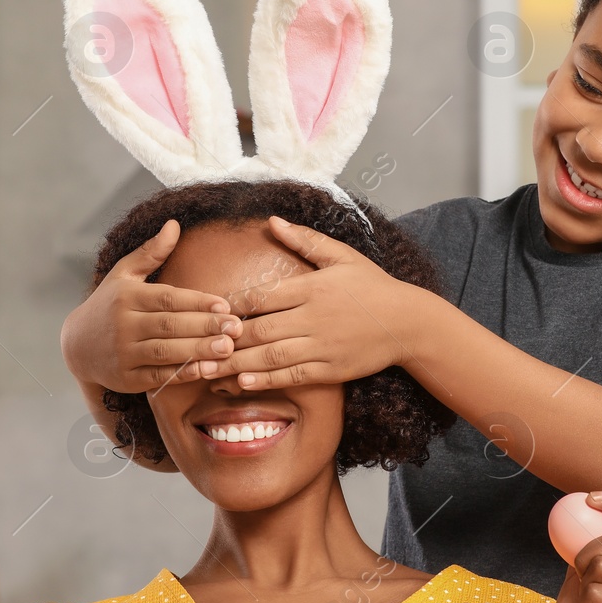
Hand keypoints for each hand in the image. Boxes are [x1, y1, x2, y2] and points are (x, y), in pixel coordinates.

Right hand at [60, 220, 244, 391]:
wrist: (76, 345)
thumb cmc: (108, 305)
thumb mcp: (123, 274)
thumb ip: (150, 252)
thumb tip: (175, 224)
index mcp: (126, 296)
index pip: (167, 298)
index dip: (197, 302)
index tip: (224, 305)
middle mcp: (123, 324)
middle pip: (170, 325)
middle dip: (205, 327)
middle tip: (236, 329)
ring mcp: (123, 353)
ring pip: (166, 351)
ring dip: (198, 350)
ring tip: (228, 349)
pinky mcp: (125, 378)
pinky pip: (158, 375)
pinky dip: (183, 373)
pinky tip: (207, 368)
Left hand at [207, 216, 419, 389]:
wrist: (407, 322)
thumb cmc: (372, 286)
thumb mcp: (342, 255)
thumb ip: (304, 240)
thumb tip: (272, 220)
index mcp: (312, 287)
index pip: (263, 296)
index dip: (232, 304)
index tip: (207, 310)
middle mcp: (314, 318)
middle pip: (260, 329)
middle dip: (225, 338)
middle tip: (193, 344)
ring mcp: (322, 345)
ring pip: (271, 356)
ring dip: (236, 364)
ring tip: (206, 369)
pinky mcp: (331, 369)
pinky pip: (293, 376)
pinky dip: (266, 380)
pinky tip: (242, 382)